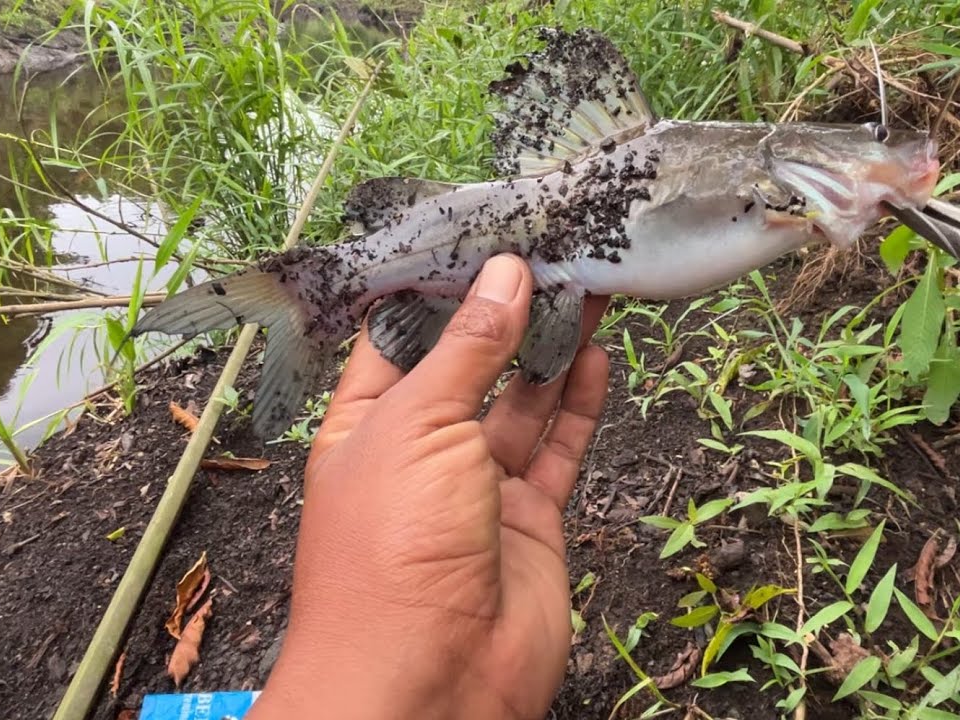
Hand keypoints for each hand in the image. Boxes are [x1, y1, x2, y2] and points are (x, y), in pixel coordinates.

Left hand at [248, 255, 609, 719]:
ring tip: (586, 283)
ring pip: (521, 402)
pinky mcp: (530, 518)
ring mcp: (477, 486)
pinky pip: (558, 449)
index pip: (397, 338)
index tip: (479, 232)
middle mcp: (420, 449)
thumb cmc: (391, 547)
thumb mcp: (418, 426)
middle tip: (549, 249)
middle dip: (504, 311)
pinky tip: (595, 353)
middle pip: (469, 364)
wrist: (431, 680)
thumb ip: (468, 349)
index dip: (436, 287)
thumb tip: (506, 274)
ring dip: (550, 347)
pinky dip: (578, 403)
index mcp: (364, 424)